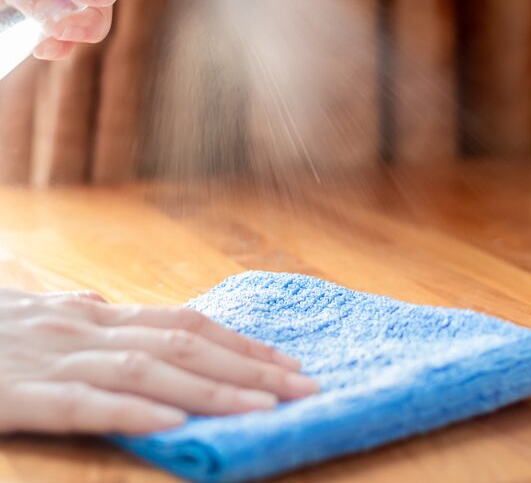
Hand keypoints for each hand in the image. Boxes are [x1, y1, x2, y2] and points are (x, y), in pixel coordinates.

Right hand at [0, 288, 318, 434]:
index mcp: (97, 314)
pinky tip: (174, 423)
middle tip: (303, 387)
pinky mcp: (18, 395)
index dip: (240, 343)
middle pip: (183, 343)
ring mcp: (54, 358)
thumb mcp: (40, 315)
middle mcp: (87, 328)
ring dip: (212, 388)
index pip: (186, 324)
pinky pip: (82, 403)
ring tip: (263, 406)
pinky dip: (132, 410)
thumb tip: (112, 305)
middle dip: (248, 366)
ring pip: (147, 370)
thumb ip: (83, 316)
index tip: (288, 362)